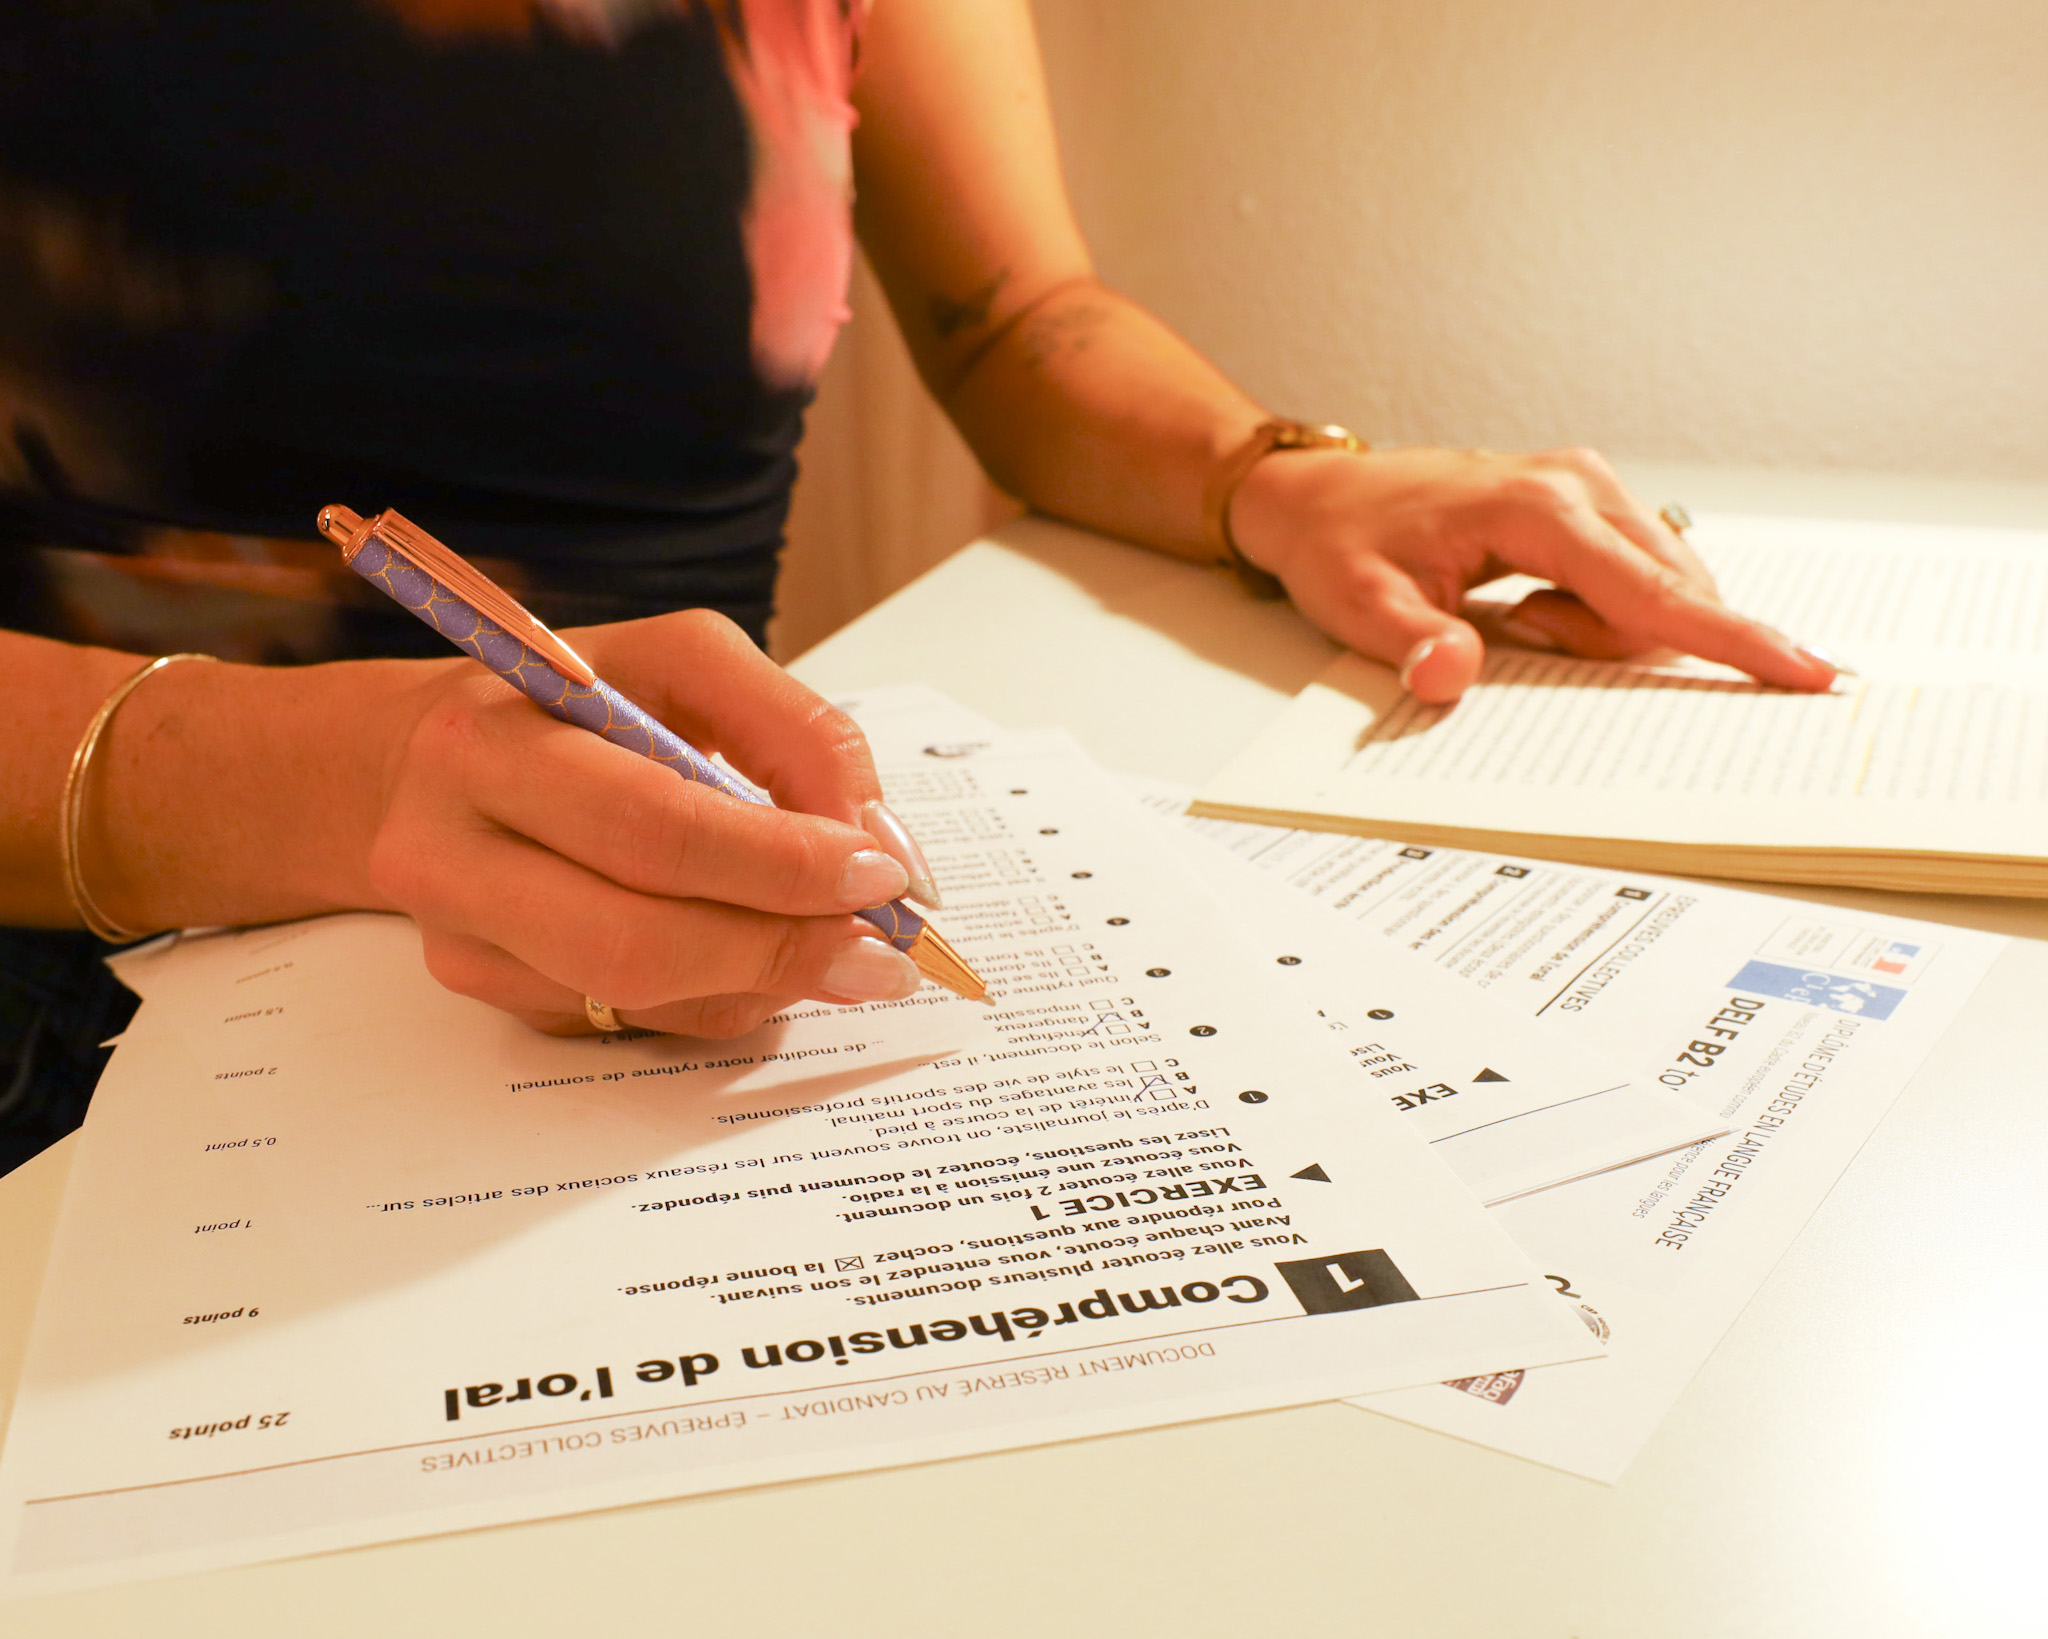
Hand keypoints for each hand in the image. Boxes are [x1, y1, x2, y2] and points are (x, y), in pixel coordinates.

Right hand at [365, 610, 927, 1036]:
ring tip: (841, 953)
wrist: (421, 755)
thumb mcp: (686, 663)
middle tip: (881, 951)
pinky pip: (624, 1017)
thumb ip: (796, 732)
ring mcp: (454, 930)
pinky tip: (751, 953)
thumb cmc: (575, 700)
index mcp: (492, 737)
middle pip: (634, 938)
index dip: (782, 863)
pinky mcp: (478, 984)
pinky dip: (716, 995)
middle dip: (782, 947)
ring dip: (762, 982)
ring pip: (634, 997)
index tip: (881, 873)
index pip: (655, 826)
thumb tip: (878, 842)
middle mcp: (447, 842)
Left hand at [1228, 445, 1841, 703]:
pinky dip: (1596, 610)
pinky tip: (1528, 607)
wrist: (1318, 497)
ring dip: (1598, 629)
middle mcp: (1580, 484)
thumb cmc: (1340, 544)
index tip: (1806, 671)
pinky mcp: (1587, 502)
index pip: (1656, 592)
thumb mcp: (1360, 607)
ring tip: (1513, 618)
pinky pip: (1631, 577)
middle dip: (1613, 646)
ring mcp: (1589, 487)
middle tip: (1514, 634)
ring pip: (1654, 588)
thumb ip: (1411, 645)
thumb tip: (1449, 676)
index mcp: (1538, 508)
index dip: (1732, 639)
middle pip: (1664, 595)